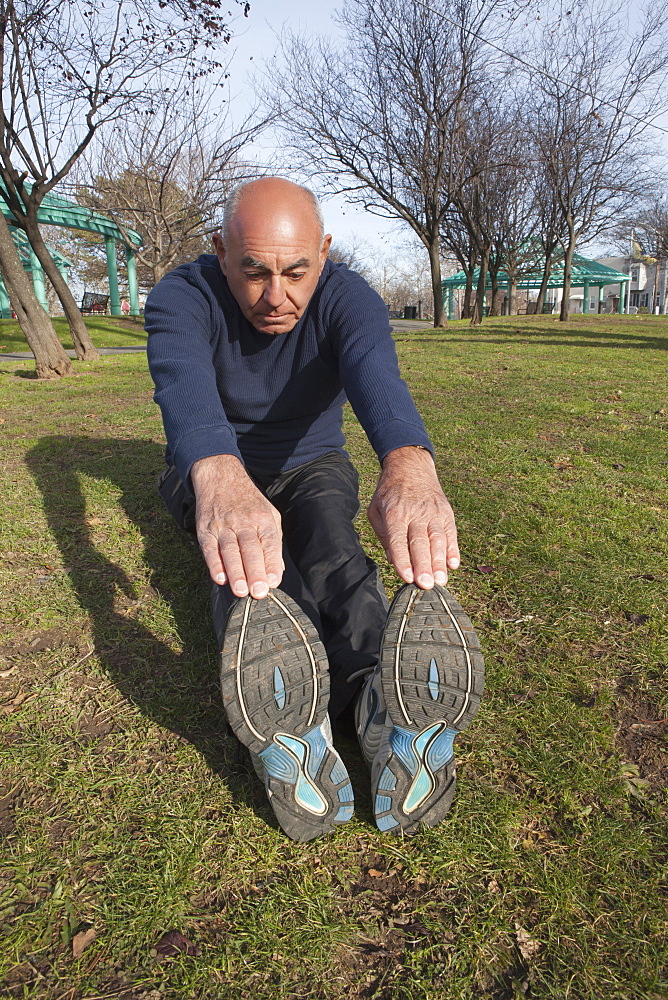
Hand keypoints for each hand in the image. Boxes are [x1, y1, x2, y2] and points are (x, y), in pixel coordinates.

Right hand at [191, 454, 282, 598]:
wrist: (221, 477)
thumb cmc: (248, 501)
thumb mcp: (269, 514)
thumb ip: (274, 541)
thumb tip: (278, 570)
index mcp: (263, 519)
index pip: (270, 543)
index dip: (272, 563)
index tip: (273, 582)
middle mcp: (244, 522)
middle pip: (250, 549)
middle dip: (255, 572)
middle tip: (258, 592)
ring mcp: (223, 525)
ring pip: (230, 551)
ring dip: (235, 572)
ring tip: (240, 591)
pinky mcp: (206, 529)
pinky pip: (210, 548)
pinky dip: (214, 564)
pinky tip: (219, 578)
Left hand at [367, 446, 459, 588]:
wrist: (411, 466)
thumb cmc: (389, 493)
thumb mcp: (376, 510)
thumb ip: (384, 536)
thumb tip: (394, 560)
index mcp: (395, 513)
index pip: (399, 540)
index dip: (403, 560)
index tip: (408, 578)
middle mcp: (416, 513)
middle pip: (420, 542)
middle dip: (424, 565)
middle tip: (426, 585)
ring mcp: (433, 513)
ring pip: (438, 540)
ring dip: (439, 562)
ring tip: (440, 581)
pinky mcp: (446, 513)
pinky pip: (451, 534)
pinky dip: (453, 550)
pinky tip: (453, 564)